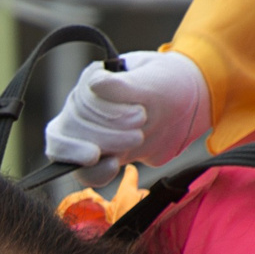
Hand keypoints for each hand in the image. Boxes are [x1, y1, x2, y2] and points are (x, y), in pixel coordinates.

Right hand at [43, 51, 211, 179]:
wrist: (182, 109)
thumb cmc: (165, 86)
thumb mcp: (151, 79)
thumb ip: (123, 84)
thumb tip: (94, 84)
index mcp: (91, 81)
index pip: (80, 102)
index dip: (106, 113)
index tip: (140, 115)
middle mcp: (81, 106)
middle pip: (73, 127)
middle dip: (108, 134)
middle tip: (141, 131)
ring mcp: (86, 132)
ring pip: (72, 150)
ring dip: (105, 149)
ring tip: (137, 140)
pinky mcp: (97, 156)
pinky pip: (82, 171)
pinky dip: (95, 173)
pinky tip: (112, 167)